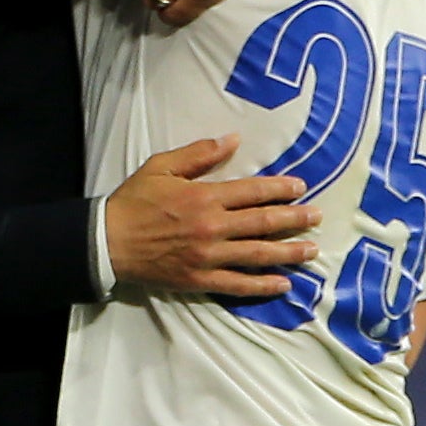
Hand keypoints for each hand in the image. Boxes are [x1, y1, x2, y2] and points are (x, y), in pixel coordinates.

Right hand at [106, 135, 320, 296]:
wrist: (107, 242)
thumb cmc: (134, 202)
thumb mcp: (161, 167)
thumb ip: (199, 154)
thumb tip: (232, 140)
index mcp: (205, 197)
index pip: (254, 191)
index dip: (281, 189)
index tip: (300, 188)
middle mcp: (213, 227)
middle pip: (264, 223)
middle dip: (295, 219)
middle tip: (317, 217)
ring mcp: (209, 257)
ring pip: (258, 254)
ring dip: (289, 252)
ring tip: (312, 250)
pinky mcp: (201, 280)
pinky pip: (238, 284)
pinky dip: (263, 285)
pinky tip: (284, 284)